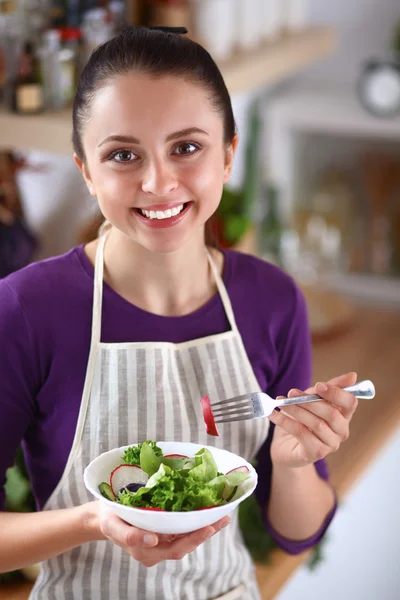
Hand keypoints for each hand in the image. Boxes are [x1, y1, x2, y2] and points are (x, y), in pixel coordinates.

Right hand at [97, 504, 229, 566]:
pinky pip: (181, 529)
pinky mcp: (162, 531)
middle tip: (223, 519)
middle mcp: (157, 550)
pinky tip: (206, 512)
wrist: (104, 516)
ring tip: (222, 515)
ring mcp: (160, 542)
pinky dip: (195, 521)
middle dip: (205, 532)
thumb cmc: (108, 519)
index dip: (193, 539)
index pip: (175, 548)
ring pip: (186, 537)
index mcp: (146, 551)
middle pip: (185, 544)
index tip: (207, 527)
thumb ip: (130, 536)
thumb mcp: (113, 525)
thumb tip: (153, 540)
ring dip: (204, 527)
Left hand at [268, 372, 357, 467]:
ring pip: (316, 423)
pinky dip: (285, 421)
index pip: (350, 403)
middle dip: (310, 401)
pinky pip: (301, 433)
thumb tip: (353, 376)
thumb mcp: (313, 398)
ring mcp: (330, 444)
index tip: (318, 385)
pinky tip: (273, 414)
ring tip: (281, 402)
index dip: (336, 393)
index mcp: (344, 415)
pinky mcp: (316, 453)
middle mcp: (341, 431)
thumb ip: (330, 387)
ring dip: (296, 409)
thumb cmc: (302, 419)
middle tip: (291, 393)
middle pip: (331, 413)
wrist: (285, 445)